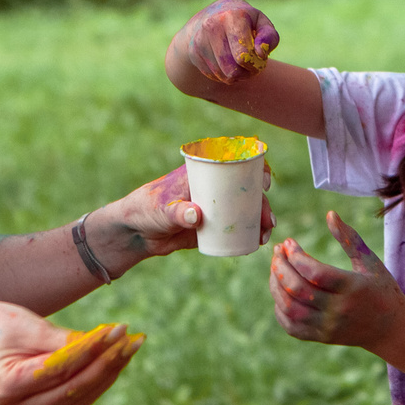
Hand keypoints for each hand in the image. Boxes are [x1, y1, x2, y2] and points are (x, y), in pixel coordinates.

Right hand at [0, 304, 140, 404]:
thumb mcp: (26, 326)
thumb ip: (63, 341)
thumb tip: (105, 345)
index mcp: (4, 386)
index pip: (58, 370)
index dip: (91, 349)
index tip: (119, 328)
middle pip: (72, 388)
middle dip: (107, 362)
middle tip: (134, 338)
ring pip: (80, 396)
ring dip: (109, 371)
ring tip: (132, 344)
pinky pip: (77, 399)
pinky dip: (99, 379)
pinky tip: (118, 358)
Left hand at [91, 163, 273, 268]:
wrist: (136, 233)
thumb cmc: (145, 209)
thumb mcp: (161, 209)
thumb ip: (177, 212)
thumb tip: (196, 215)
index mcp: (204, 173)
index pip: (235, 163)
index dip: (255, 168)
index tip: (264, 182)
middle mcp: (214, 188)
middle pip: (247, 190)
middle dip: (262, 202)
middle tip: (267, 218)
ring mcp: (215, 208)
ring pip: (245, 210)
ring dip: (260, 219)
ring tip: (264, 234)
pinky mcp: (213, 227)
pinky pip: (236, 228)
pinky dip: (250, 233)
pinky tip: (258, 241)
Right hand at [172, 0, 278, 85]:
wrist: (212, 16)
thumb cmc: (245, 22)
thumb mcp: (261, 23)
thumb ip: (269, 37)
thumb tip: (261, 54)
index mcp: (232, 16)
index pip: (243, 56)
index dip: (254, 64)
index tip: (260, 60)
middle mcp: (212, 25)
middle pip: (232, 70)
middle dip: (246, 74)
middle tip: (251, 68)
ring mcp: (199, 39)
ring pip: (222, 76)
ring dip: (235, 77)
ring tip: (240, 66)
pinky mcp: (193, 52)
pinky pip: (212, 76)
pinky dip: (222, 75)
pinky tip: (226, 64)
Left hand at [268, 210, 404, 351]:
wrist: (391, 329)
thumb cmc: (381, 289)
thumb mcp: (370, 261)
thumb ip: (349, 238)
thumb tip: (329, 214)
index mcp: (353, 287)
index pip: (315, 272)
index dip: (296, 256)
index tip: (289, 242)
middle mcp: (339, 309)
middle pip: (298, 289)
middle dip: (280, 267)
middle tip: (277, 252)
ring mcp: (329, 326)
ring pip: (290, 308)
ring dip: (276, 286)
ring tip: (275, 268)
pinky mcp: (322, 338)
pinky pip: (292, 326)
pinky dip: (280, 308)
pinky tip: (281, 291)